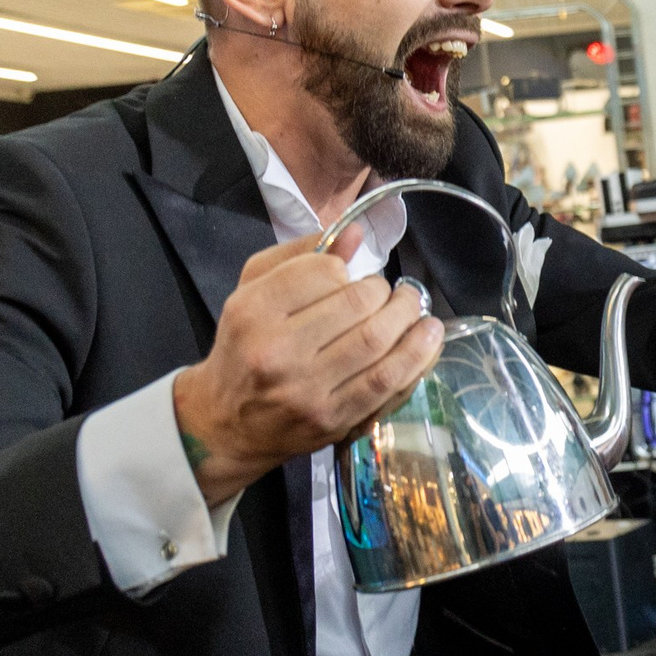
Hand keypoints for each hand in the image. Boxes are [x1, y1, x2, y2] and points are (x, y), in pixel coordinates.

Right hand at [170, 232, 444, 506]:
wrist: (228, 423)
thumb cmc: (244, 346)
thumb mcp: (253, 291)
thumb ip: (300, 256)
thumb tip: (355, 232)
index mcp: (254, 311)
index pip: (323, 272)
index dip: (348, 268)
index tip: (352, 275)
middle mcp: (278, 350)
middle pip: (358, 304)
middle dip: (385, 292)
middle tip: (392, 292)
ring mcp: (307, 389)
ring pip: (378, 341)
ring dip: (409, 318)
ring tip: (415, 308)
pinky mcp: (333, 418)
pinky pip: (387, 382)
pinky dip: (416, 355)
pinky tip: (427, 338)